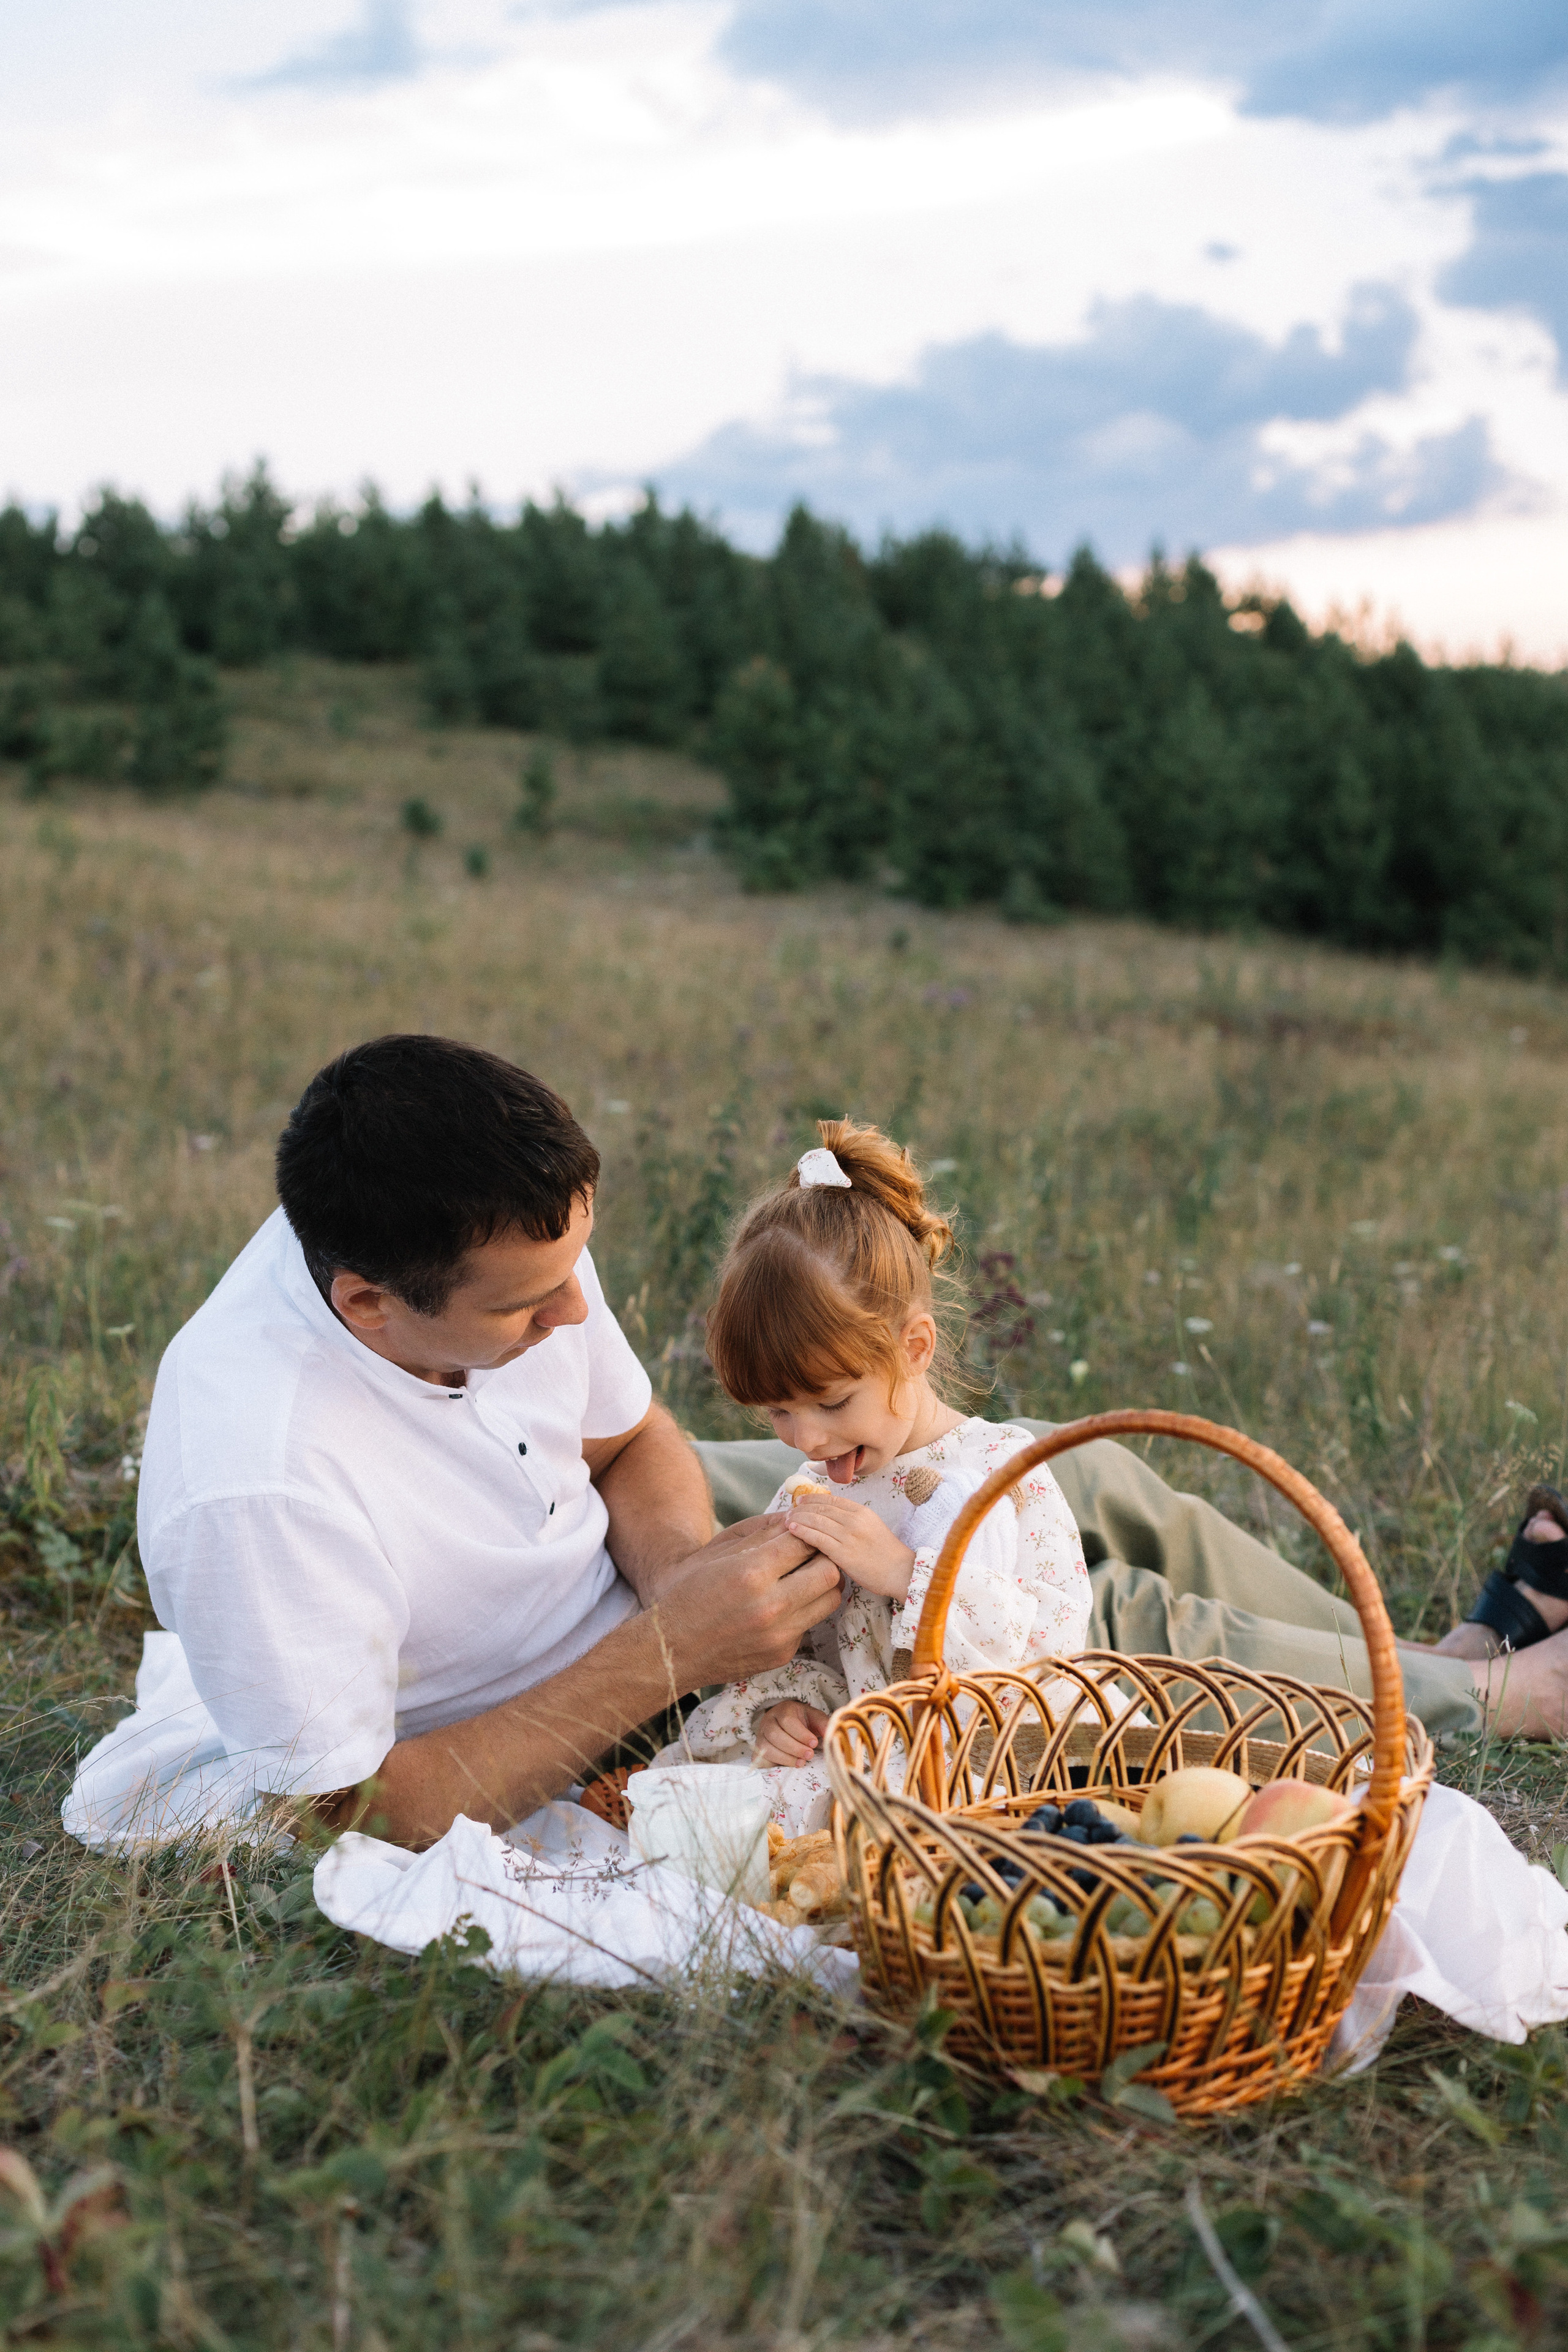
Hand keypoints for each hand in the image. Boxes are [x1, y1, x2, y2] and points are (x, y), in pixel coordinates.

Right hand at [652, 1517, 843, 1685]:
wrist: (671, 1648)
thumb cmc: (689, 1592)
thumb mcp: (719, 1552)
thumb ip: (763, 1534)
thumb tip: (797, 1519)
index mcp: (752, 1572)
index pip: (804, 1542)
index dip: (807, 1533)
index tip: (802, 1532)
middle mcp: (771, 1606)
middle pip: (829, 1571)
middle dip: (824, 1557)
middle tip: (810, 1553)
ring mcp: (779, 1635)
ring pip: (830, 1600)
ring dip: (822, 1584)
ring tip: (802, 1577)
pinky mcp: (782, 1654)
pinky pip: (810, 1623)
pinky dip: (803, 1610)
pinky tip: (782, 1606)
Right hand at [754, 1700, 830, 1767]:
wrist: (789, 1726)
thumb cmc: (804, 1722)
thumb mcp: (815, 1718)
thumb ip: (823, 1724)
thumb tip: (830, 1735)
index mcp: (783, 1710)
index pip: (788, 1721)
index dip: (801, 1734)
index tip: (814, 1743)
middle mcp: (768, 1721)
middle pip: (775, 1735)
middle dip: (794, 1747)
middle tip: (809, 1755)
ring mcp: (761, 1735)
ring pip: (767, 1747)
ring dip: (787, 1757)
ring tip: (802, 1762)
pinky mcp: (758, 1749)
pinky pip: (763, 1757)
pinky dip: (778, 1762)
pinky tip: (793, 1764)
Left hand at [782, 1493, 915, 1600]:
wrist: (900, 1572)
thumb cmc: (886, 1554)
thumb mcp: (872, 1527)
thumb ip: (853, 1521)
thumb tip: (830, 1518)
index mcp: (862, 1511)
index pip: (832, 1500)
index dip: (813, 1499)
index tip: (801, 1500)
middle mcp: (854, 1520)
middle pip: (821, 1508)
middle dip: (802, 1508)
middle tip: (790, 1511)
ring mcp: (849, 1536)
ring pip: (817, 1520)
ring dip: (799, 1518)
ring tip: (787, 1520)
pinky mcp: (843, 1553)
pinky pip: (818, 1538)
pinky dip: (803, 1532)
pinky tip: (793, 1530)